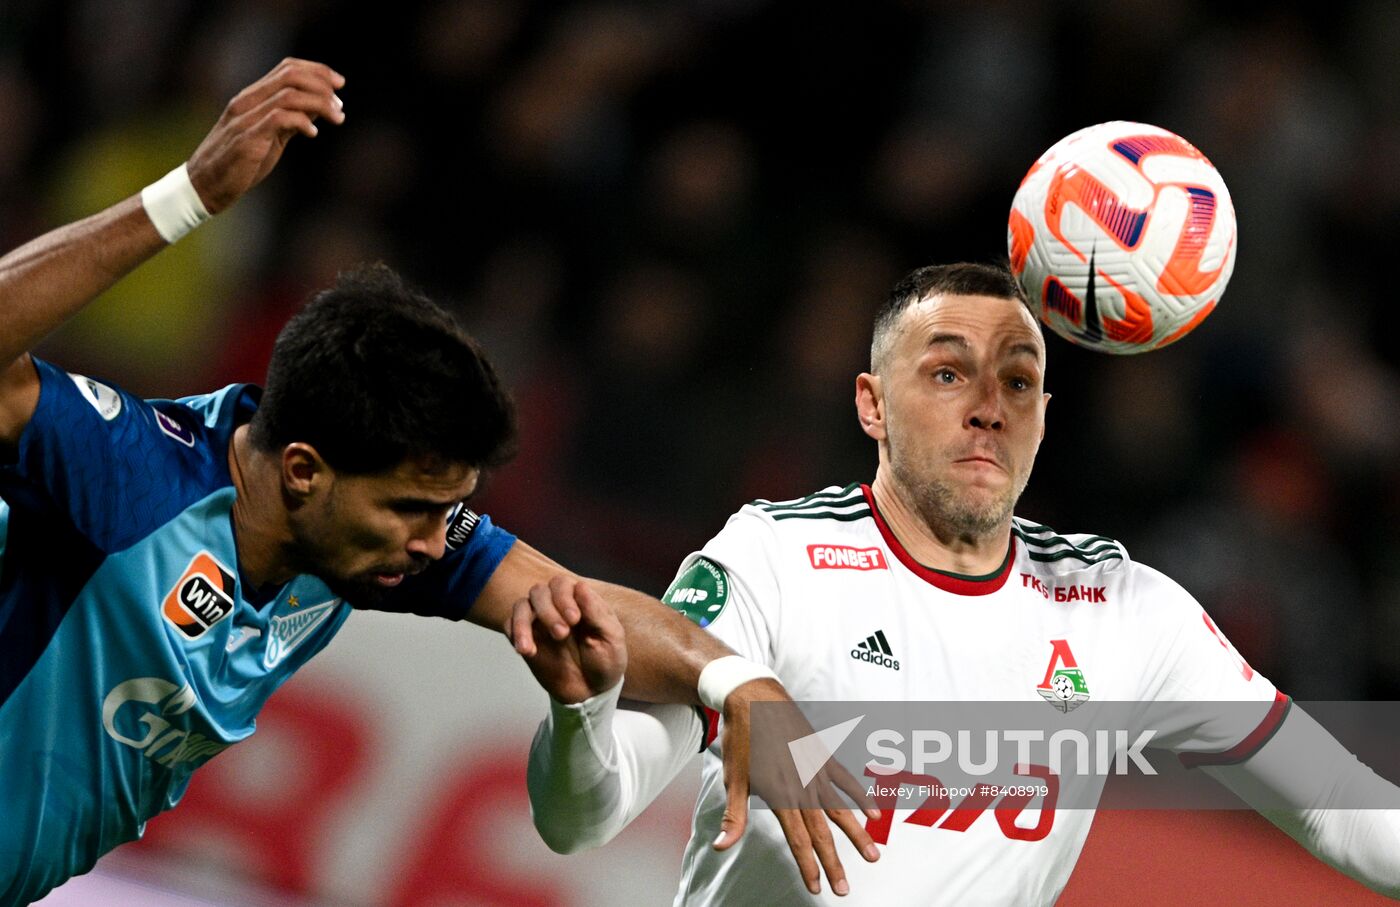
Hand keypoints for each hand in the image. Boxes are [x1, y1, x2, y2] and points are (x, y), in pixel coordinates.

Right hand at [187, 58, 346, 213]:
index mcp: (252, 98)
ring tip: (337, 118)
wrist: (205, 186)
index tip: (339, 84)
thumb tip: (318, 109)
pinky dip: (302, 122)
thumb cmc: (239, 163)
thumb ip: (290, 121)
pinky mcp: (247, 138)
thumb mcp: (270, 137)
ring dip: (319, 104)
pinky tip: (313, 134)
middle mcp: (247, 102)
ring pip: (288, 95)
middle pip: (290, 75)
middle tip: (340, 103)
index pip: (286, 68)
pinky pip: (279, 118)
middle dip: (322, 84)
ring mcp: (245, 118)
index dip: (316, 70)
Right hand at [507, 575, 626, 704]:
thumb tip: (580, 586)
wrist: (592, 692)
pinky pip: (509, 626)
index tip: (574, 620)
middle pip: (539, 591)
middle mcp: (556, 607)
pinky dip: (515, 634)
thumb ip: (596, 612)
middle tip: (562, 634)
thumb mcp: (611, 638)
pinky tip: (528, 651)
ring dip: (524, 622)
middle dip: (548, 610)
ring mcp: (539, 623)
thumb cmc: (606, 661)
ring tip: (531, 647)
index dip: (564, 597)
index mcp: (579, 601)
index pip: (562, 584)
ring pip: (521, 605)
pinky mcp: (527, 639)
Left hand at [715, 679, 880, 896]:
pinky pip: (846, 780)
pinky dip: (861, 797)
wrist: (754, 697)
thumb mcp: (733, 779)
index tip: (818, 888)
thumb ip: (734, 817)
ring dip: (857, 835)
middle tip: (845, 890)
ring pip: (841, 810)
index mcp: (780, 794)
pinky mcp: (823, 755)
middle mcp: (802, 786)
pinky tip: (875, 814)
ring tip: (873, 856)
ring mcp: (816, 770)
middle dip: (834, 863)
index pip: (797, 839)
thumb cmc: (741, 739)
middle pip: (822, 832)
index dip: (808, 865)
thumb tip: (721, 847)